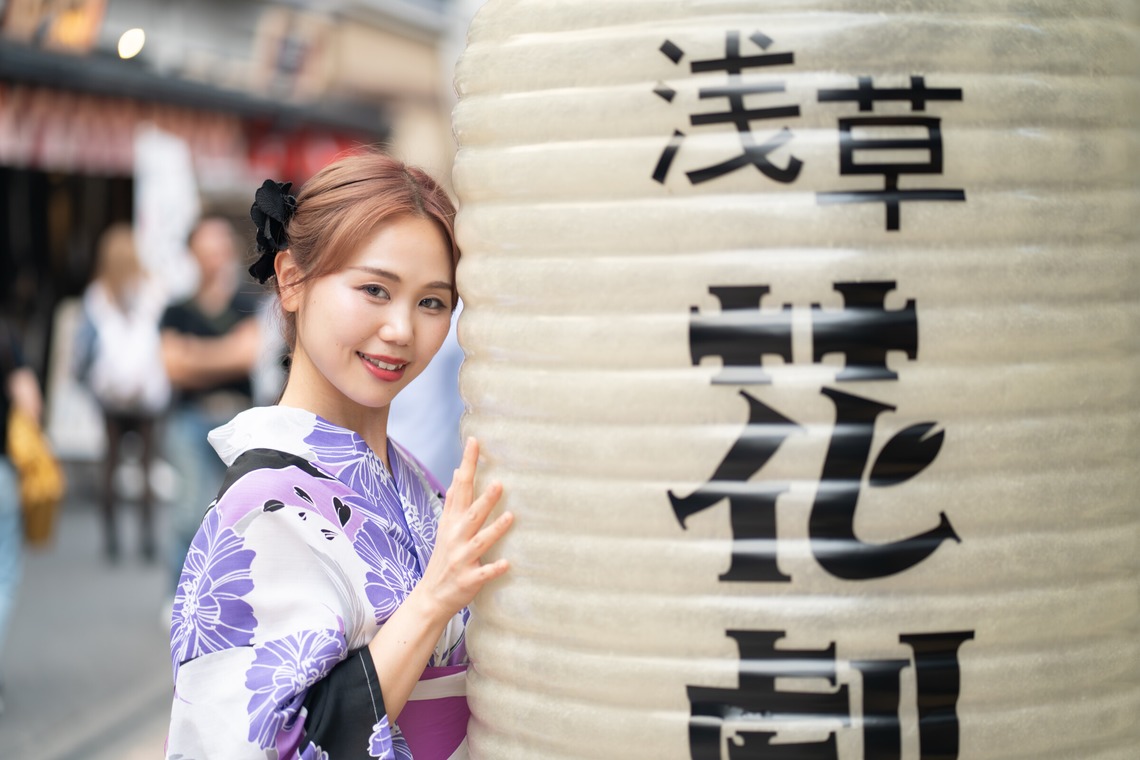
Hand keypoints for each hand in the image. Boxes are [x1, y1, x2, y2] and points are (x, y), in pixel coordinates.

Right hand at [417, 437, 511, 621]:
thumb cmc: (444, 556)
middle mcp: (456, 537)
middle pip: (471, 514)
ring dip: (495, 529)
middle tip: (499, 482)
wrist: (431, 596)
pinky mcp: (468, 580)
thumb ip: (454, 500)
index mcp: (452, 522)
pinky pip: (483, 574)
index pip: (460, 487)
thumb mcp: (445, 526)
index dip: (467, 465)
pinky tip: (507, 563)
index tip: (475, 442)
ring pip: (480, 541)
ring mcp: (461, 558)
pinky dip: (494, 569)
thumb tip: (458, 471)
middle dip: (485, 499)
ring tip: (511, 516)